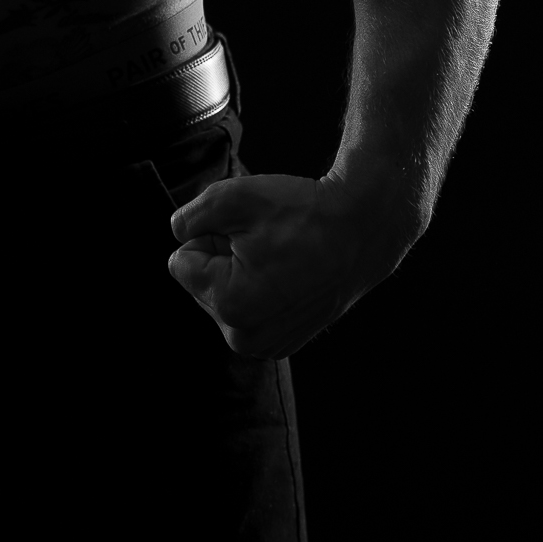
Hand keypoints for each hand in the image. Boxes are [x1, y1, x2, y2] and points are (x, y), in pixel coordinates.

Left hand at [166, 172, 411, 358]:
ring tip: (281, 257)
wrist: (363, 228)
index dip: (209, 236)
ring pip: (223, 295)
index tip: (248, 231)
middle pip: (201, 283)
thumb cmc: (301, 212)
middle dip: (222, 256)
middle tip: (268, 243)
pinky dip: (260, 288)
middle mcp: (245, 337)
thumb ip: (188, 218)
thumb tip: (179, 236)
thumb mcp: (232, 196)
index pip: (181, 260)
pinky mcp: (283, 343)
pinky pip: (246, 308)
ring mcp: (266, 345)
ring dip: (240, 271)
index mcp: (229, 305)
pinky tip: (290, 274)